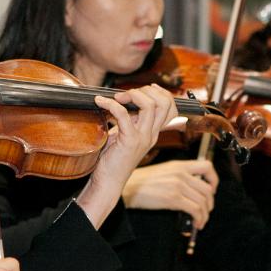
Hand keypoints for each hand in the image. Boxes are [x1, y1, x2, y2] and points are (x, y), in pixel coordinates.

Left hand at [76, 84, 177, 226]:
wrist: (108, 182)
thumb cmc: (113, 160)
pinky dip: (111, 103)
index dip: (161, 93)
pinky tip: (100, 102)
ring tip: (116, 97)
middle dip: (146, 90)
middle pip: (164, 103)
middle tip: (126, 94)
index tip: (144, 89)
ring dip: (132, 94)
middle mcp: (151, 134)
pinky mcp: (128, 141)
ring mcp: (142, 138)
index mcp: (153, 132)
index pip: (170, 107)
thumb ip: (129, 120)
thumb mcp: (125, 135)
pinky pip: (123, 114)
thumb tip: (124, 101)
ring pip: (149, 106)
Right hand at [121, 159, 218, 228]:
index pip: (207, 166)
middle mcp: (181, 173)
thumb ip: (179, 174)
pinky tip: (196, 223)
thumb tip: (193, 187)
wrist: (128, 187)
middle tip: (206, 211)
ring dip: (205, 214)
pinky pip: (195, 210)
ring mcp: (178, 185)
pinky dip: (199, 218)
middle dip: (210, 204)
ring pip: (203, 201)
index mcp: (180, 165)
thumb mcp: (163, 171)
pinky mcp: (173, 198)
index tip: (211, 190)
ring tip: (201, 221)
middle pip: (208, 189)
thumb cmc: (142, 182)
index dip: (214, 180)